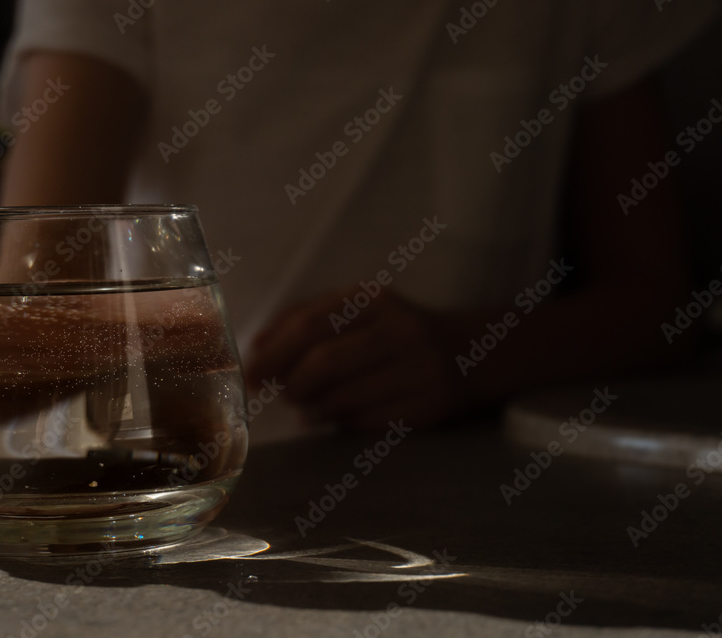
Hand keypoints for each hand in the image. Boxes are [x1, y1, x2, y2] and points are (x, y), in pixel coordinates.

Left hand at [244, 287, 456, 430]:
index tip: (251, 374)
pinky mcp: (427, 406)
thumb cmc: (393, 330)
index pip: (309, 325)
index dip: (273, 353)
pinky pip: (367, 421)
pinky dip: (339, 422)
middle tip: (279, 394)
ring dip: (312, 408)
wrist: (469, 352)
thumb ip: (305, 317)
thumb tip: (257, 344)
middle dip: (292, 384)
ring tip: (304, 406)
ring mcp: (418, 369)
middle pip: (325, 362)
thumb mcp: (356, 308)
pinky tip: (332, 416)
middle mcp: (399, 330)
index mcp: (373, 299)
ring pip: (344, 398)